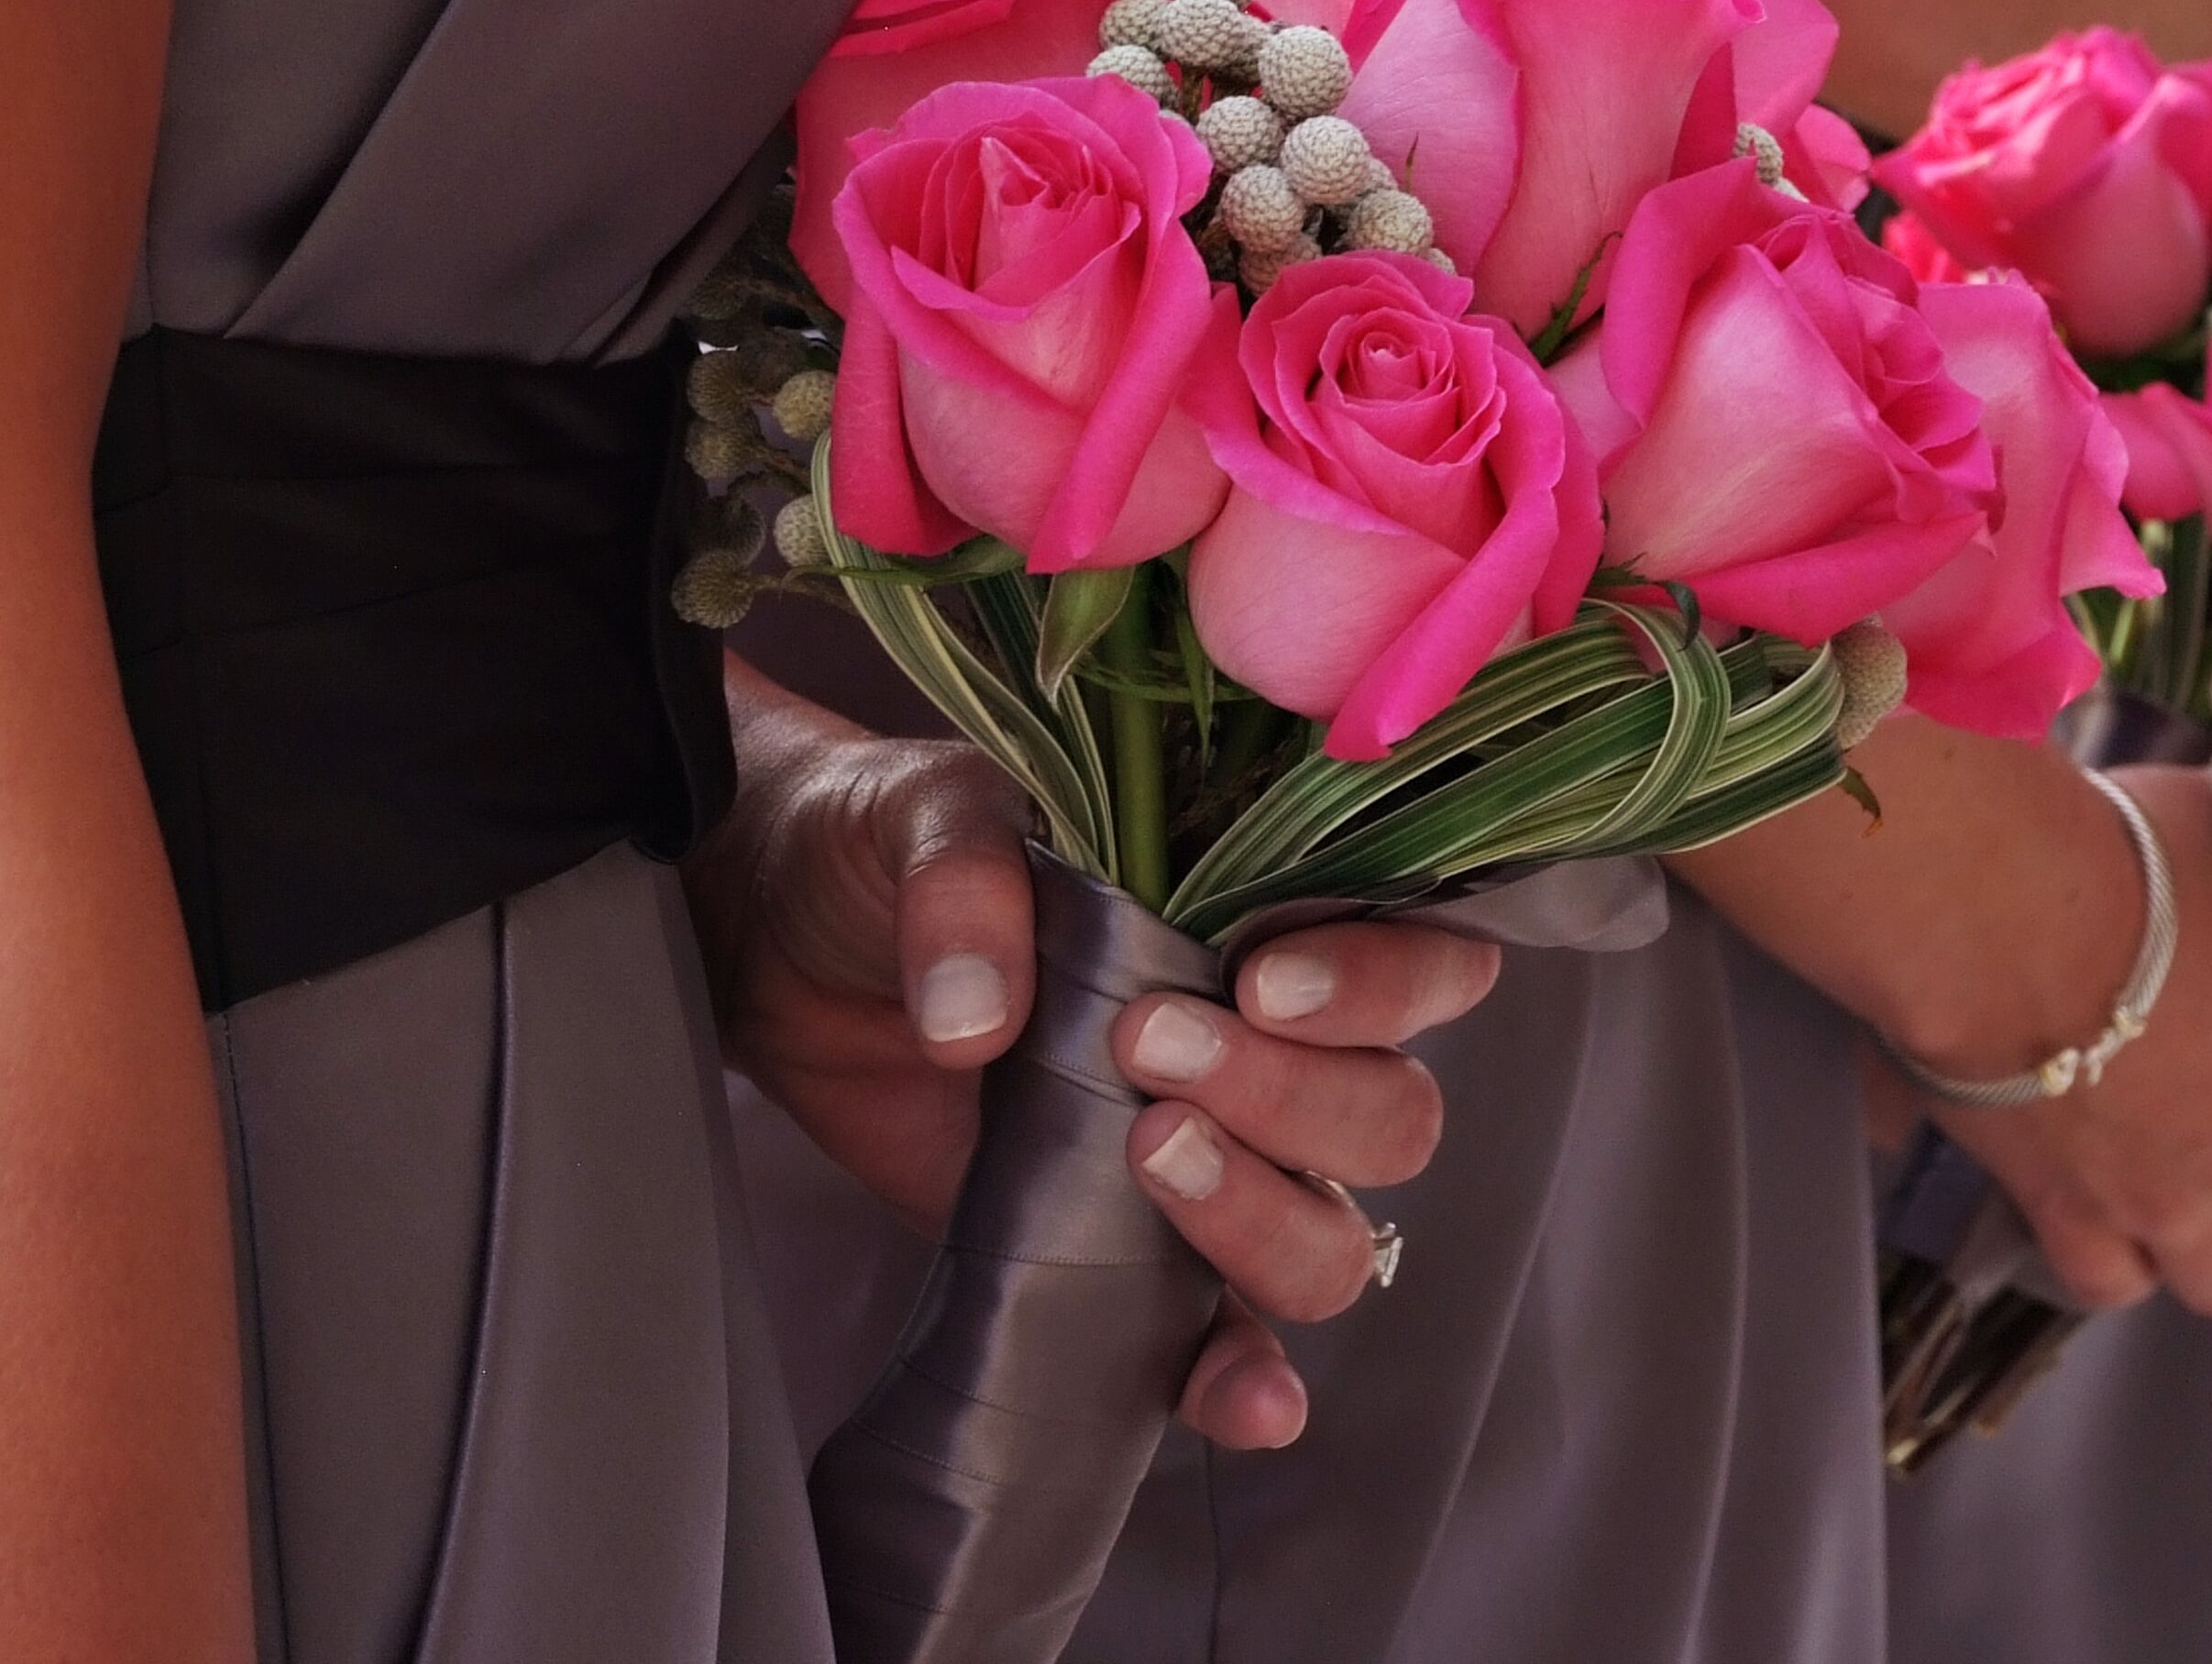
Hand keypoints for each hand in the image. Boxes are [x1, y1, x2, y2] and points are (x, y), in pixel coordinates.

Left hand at [694, 665, 1499, 1448]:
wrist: (778, 946)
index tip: (1260, 983)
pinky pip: (1230, 1342)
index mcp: (1277, 918)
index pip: (1424, 961)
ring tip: (1144, 1157)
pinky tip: (1243, 1400)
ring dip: (1267, 1216)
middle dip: (1292, 1095)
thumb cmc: (887, 854)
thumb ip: (965, 889)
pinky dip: (1248, 1378)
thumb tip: (977, 1024)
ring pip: (1336, 1232)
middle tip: (1145, 1050)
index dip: (1381, 981)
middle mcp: (1278, 1051)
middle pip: (1390, 1112)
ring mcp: (1216, 1167)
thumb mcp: (921, 821)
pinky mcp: (1131, 1265)